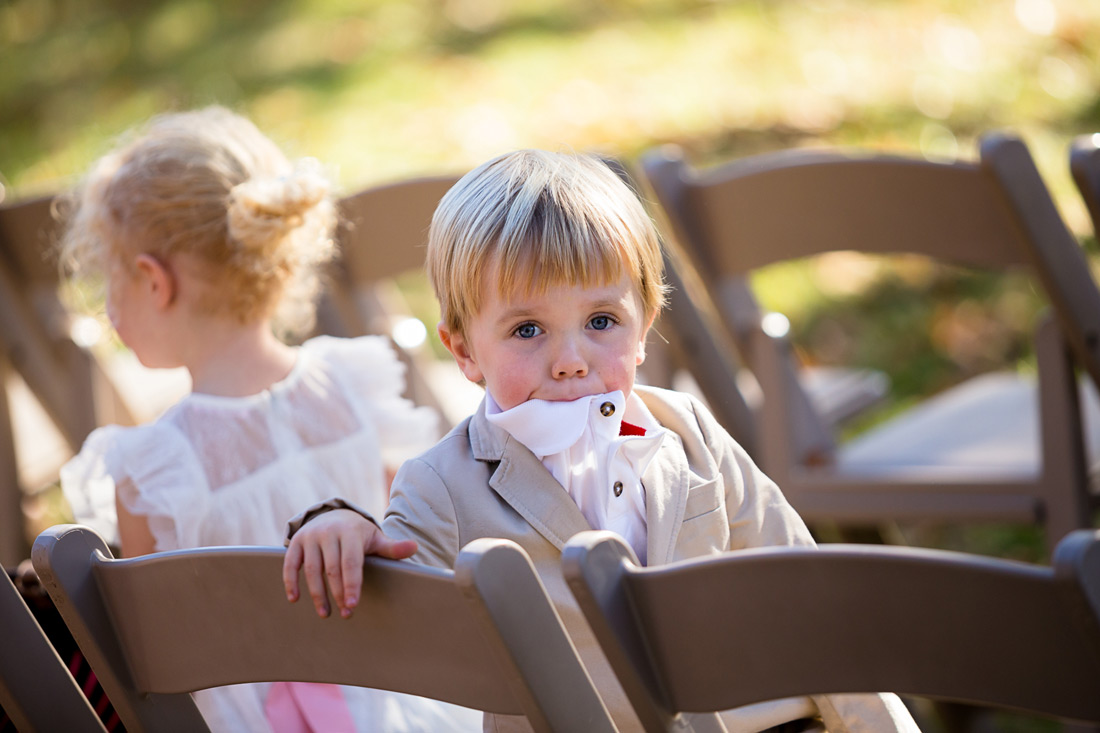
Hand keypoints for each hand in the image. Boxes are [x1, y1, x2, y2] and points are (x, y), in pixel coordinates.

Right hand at [282, 509, 416, 617]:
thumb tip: (415, 547)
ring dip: (317, 594)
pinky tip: (295, 599)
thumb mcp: (375, 538)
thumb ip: (392, 547)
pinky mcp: (296, 542)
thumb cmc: (358, 534)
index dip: (352, 584)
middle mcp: (329, 532)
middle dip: (338, 593)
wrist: (333, 515)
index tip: (353, 605)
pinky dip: (290, 582)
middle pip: (332, 569)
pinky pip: (290, 564)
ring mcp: (310, 537)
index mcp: (350, 532)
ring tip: (325, 613)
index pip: (351, 562)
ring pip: (312, 570)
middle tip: (345, 613)